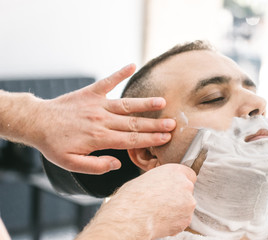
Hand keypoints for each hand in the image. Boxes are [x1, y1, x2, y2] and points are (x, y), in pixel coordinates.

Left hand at [32, 64, 175, 173]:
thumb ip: (96, 166)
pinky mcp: (91, 92)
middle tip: (173, 123)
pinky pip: (108, 81)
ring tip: (162, 102)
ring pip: (126, 105)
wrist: (37, 122)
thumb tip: (118, 163)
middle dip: (155, 124)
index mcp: (99, 138)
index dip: (150, 139)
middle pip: (134, 123)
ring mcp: (97, 105)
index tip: (166, 138)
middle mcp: (102, 120)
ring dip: (145, 103)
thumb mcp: (70, 163)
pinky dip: (120, 73)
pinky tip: (132, 65)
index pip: (131, 139)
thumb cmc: (54, 144)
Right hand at [77, 164, 196, 239]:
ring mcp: (188, 203)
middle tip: (163, 201)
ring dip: (177, 209)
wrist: (131, 217)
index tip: (174, 187)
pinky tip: (161, 220)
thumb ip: (160, 180)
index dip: (180, 182)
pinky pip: (182, 220)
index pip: (189, 174)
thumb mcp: (146, 178)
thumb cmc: (132, 197)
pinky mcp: (186, 220)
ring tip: (160, 212)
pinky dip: (175, 221)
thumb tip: (160, 184)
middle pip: (187, 190)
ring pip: (186, 206)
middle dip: (178, 196)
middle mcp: (185, 185)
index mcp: (175, 171)